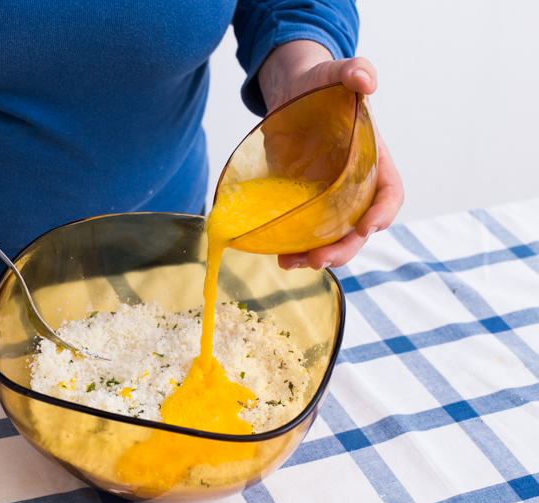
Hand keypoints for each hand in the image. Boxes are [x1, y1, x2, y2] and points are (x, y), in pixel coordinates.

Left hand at [257, 41, 403, 269]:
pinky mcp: (305, 204)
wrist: (291, 95)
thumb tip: (365, 78)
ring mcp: (329, 199)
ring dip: (316, 256)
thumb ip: (355, 72)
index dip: (383, 213)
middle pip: (359, 228)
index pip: (390, 193)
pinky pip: (305, 233)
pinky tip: (279, 256)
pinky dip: (294, 248)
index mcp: (374, 160)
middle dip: (344, 247)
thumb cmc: (322, 84)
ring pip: (332, 238)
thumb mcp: (338, 74)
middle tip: (319, 258)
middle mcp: (355, 186)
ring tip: (292, 263)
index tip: (368, 226)